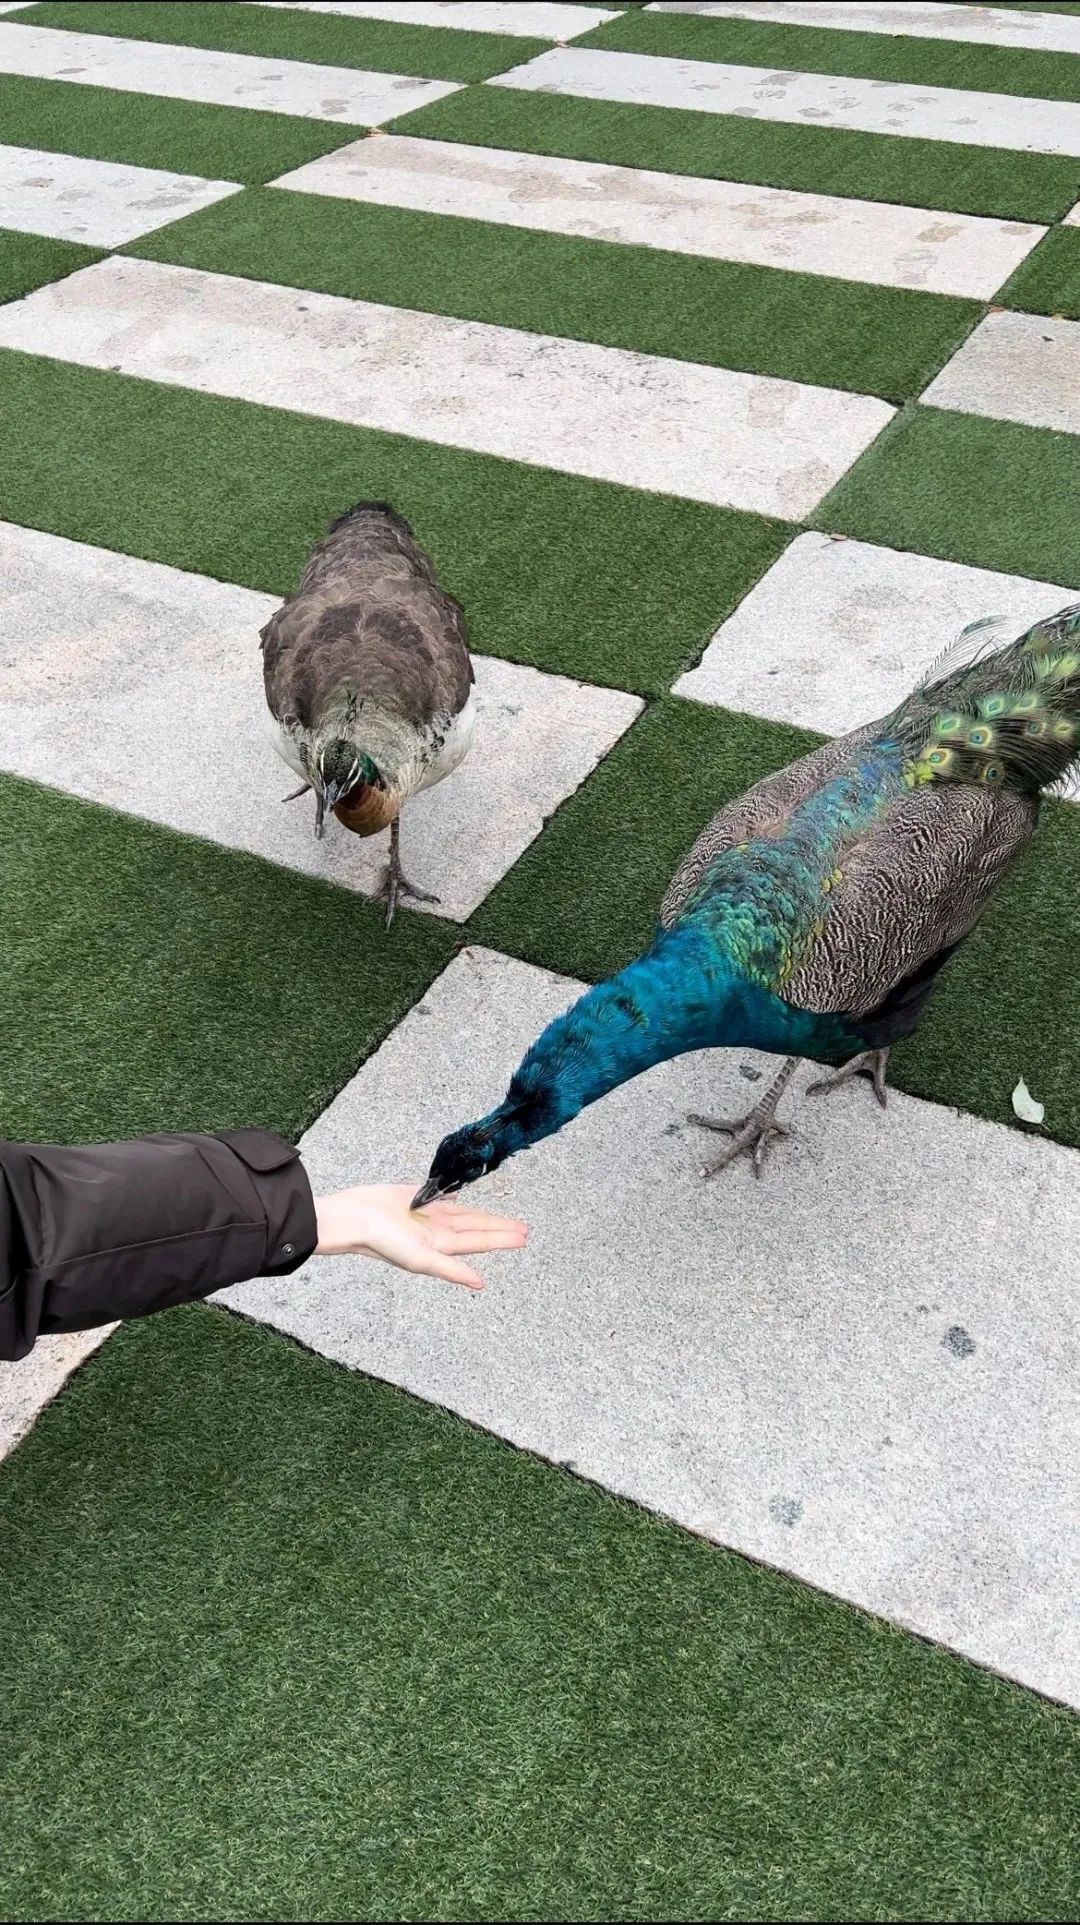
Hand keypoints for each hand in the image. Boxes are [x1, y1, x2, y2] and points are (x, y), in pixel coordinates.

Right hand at [313, 1183, 526, 1289]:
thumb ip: (452, 1270)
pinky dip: (456, 1198)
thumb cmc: (382, 1242)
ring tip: (505, 1218)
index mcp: (439, 1247)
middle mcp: (436, 1232)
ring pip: (463, 1213)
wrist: (353, 1217)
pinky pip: (442, 1197)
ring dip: (482, 1216)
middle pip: (475, 1228)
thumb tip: (480, 1284)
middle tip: (524, 1229)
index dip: (500, 1239)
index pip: (478, 1242)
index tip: (523, 1237)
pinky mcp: (416, 1196)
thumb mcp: (420, 1260)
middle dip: (498, 1229)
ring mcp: (426, 1214)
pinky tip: (465, 1199)